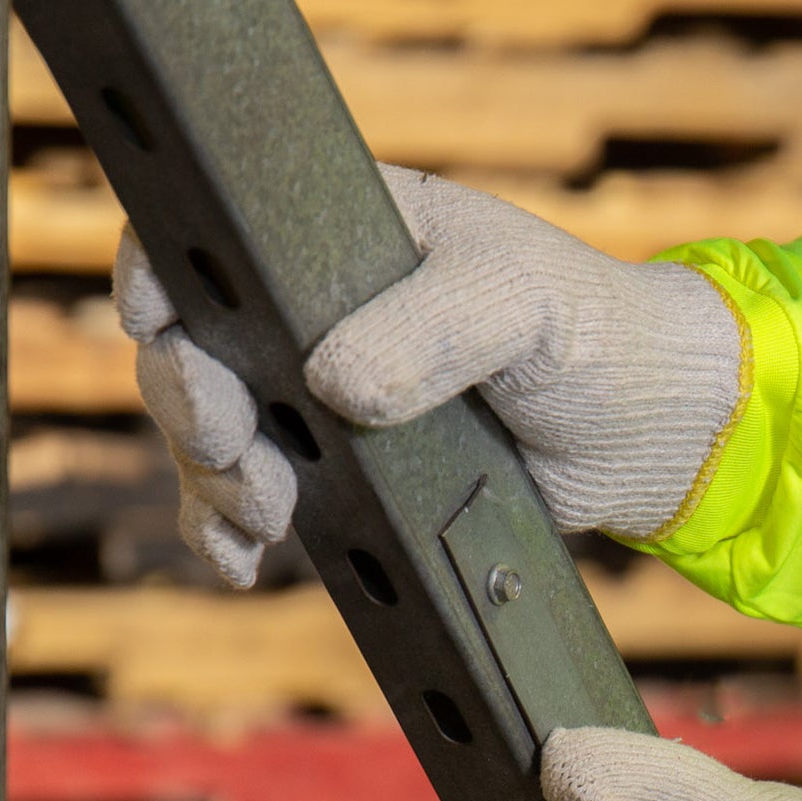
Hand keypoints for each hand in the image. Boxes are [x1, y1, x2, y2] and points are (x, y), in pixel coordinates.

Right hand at [113, 165, 742, 585]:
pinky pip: (255, 501)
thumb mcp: (518, 302)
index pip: (216, 240)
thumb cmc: (591, 335)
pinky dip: (230, 532)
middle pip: (194, 348)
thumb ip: (431, 329)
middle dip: (190, 401)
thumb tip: (331, 385)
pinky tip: (244, 561)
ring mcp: (324, 401)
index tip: (158, 326)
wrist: (643, 431)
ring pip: (216, 434)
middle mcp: (318, 316)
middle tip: (234, 444)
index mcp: (344, 239)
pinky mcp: (345, 476)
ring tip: (266, 511)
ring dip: (212, 475)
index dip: (163, 276)